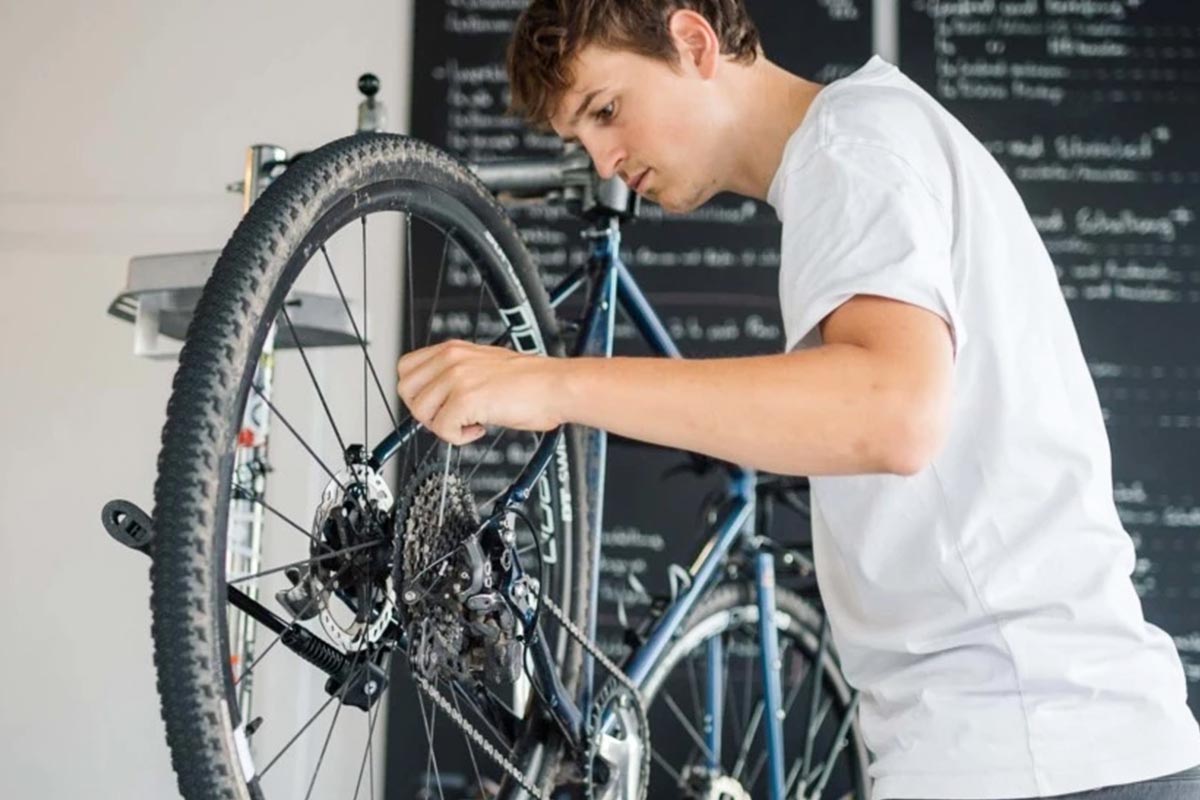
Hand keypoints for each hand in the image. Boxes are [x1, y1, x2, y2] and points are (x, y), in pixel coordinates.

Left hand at [396, 339, 565, 445]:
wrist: (556, 386)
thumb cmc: (531, 382)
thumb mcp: (484, 365)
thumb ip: (457, 374)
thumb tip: (438, 396)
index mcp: (453, 349)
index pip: (406, 368)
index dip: (417, 392)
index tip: (435, 404)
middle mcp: (452, 359)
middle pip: (406, 390)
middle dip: (425, 411)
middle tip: (450, 417)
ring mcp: (457, 377)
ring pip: (421, 412)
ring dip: (443, 425)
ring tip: (469, 422)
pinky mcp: (465, 399)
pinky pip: (443, 430)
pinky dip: (459, 438)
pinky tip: (479, 428)